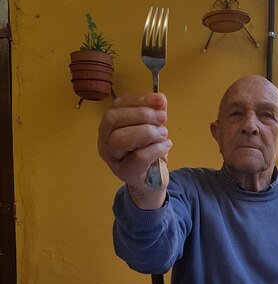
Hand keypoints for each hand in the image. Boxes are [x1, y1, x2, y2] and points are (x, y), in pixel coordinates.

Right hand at [97, 93, 172, 208]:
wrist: (151, 183)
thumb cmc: (148, 154)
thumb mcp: (152, 129)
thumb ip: (154, 114)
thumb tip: (160, 100)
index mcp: (109, 126)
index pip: (116, 106)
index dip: (138, 100)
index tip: (159, 100)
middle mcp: (105, 141)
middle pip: (113, 119)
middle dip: (141, 114)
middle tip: (162, 118)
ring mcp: (113, 159)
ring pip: (120, 138)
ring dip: (147, 132)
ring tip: (163, 134)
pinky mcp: (126, 173)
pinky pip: (138, 157)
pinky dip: (156, 148)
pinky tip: (166, 146)